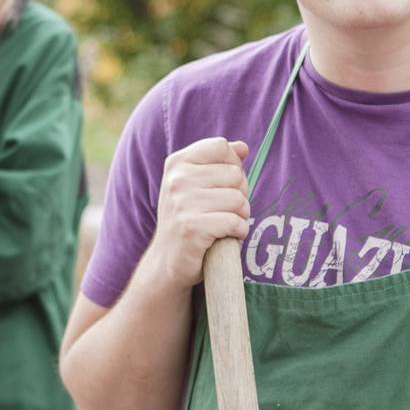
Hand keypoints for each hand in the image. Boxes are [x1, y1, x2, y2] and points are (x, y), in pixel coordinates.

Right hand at [139, 137, 250, 289]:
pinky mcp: (192, 227)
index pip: (221, 147)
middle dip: (239, 195)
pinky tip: (226, 236)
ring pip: (238, 199)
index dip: (232, 165)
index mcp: (176, 163)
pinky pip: (235, 222)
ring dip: (241, 216)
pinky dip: (239, 232)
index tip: (223, 184)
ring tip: (225, 224)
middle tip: (223, 211)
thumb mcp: (196, 185)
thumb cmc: (188, 219)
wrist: (166, 262)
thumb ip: (219, 162)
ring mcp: (182, 204)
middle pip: (235, 174)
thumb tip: (242, 147)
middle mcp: (177, 180)